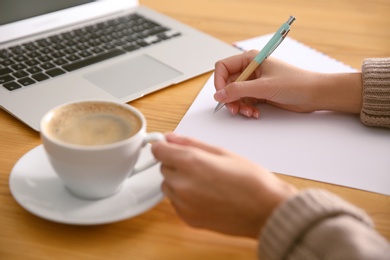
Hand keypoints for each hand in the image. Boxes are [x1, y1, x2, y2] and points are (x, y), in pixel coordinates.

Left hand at [152, 133, 296, 237]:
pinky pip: (176, 203)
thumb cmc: (252, 181)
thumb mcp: (222, 152)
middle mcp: (183, 184)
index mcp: (191, 162)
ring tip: (205, 182)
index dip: (164, 147)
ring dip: (179, 181)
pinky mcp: (188, 218)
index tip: (169, 147)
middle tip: (199, 165)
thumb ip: (191, 143)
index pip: (158, 150)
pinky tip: (206, 195)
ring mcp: (184, 204)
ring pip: (168, 186)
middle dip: (176, 164)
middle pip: (163, 168)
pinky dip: (184, 197)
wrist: (266, 210)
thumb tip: (171, 138)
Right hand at [214, 51, 361, 117]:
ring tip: (249, 112)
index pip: (223, 67)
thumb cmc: (296, 83)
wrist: (315, 94)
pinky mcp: (260, 94)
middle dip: (230, 98)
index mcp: (251, 59)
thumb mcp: (264, 86)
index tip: (221, 95)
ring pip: (235, 95)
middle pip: (228, 84)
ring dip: (239, 106)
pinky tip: (255, 113)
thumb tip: (219, 95)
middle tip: (234, 109)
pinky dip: (247, 109)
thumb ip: (239, 90)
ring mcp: (255, 83)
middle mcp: (251, 70)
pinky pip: (245, 102)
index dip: (219, 81)